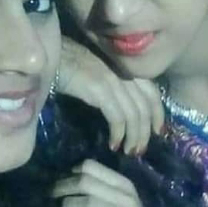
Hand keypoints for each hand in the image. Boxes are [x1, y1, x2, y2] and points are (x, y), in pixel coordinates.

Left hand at [53, 159, 168, 206]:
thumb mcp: (124, 201)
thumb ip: (104, 190)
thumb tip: (71, 182)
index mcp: (124, 184)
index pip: (92, 167)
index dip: (72, 172)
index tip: (64, 179)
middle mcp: (124, 197)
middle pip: (85, 182)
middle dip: (64, 186)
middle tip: (53, 193)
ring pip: (87, 203)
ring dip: (69, 205)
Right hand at [57, 37, 163, 155]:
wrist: (49, 54)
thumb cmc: (69, 65)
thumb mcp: (98, 74)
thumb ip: (112, 86)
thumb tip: (122, 111)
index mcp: (125, 68)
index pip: (152, 92)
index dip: (158, 114)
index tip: (158, 132)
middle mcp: (122, 72)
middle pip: (146, 106)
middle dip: (146, 131)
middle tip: (140, 150)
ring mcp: (112, 79)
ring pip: (134, 114)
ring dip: (134, 137)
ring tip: (128, 152)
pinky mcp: (99, 88)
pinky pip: (117, 116)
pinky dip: (118, 134)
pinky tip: (113, 144)